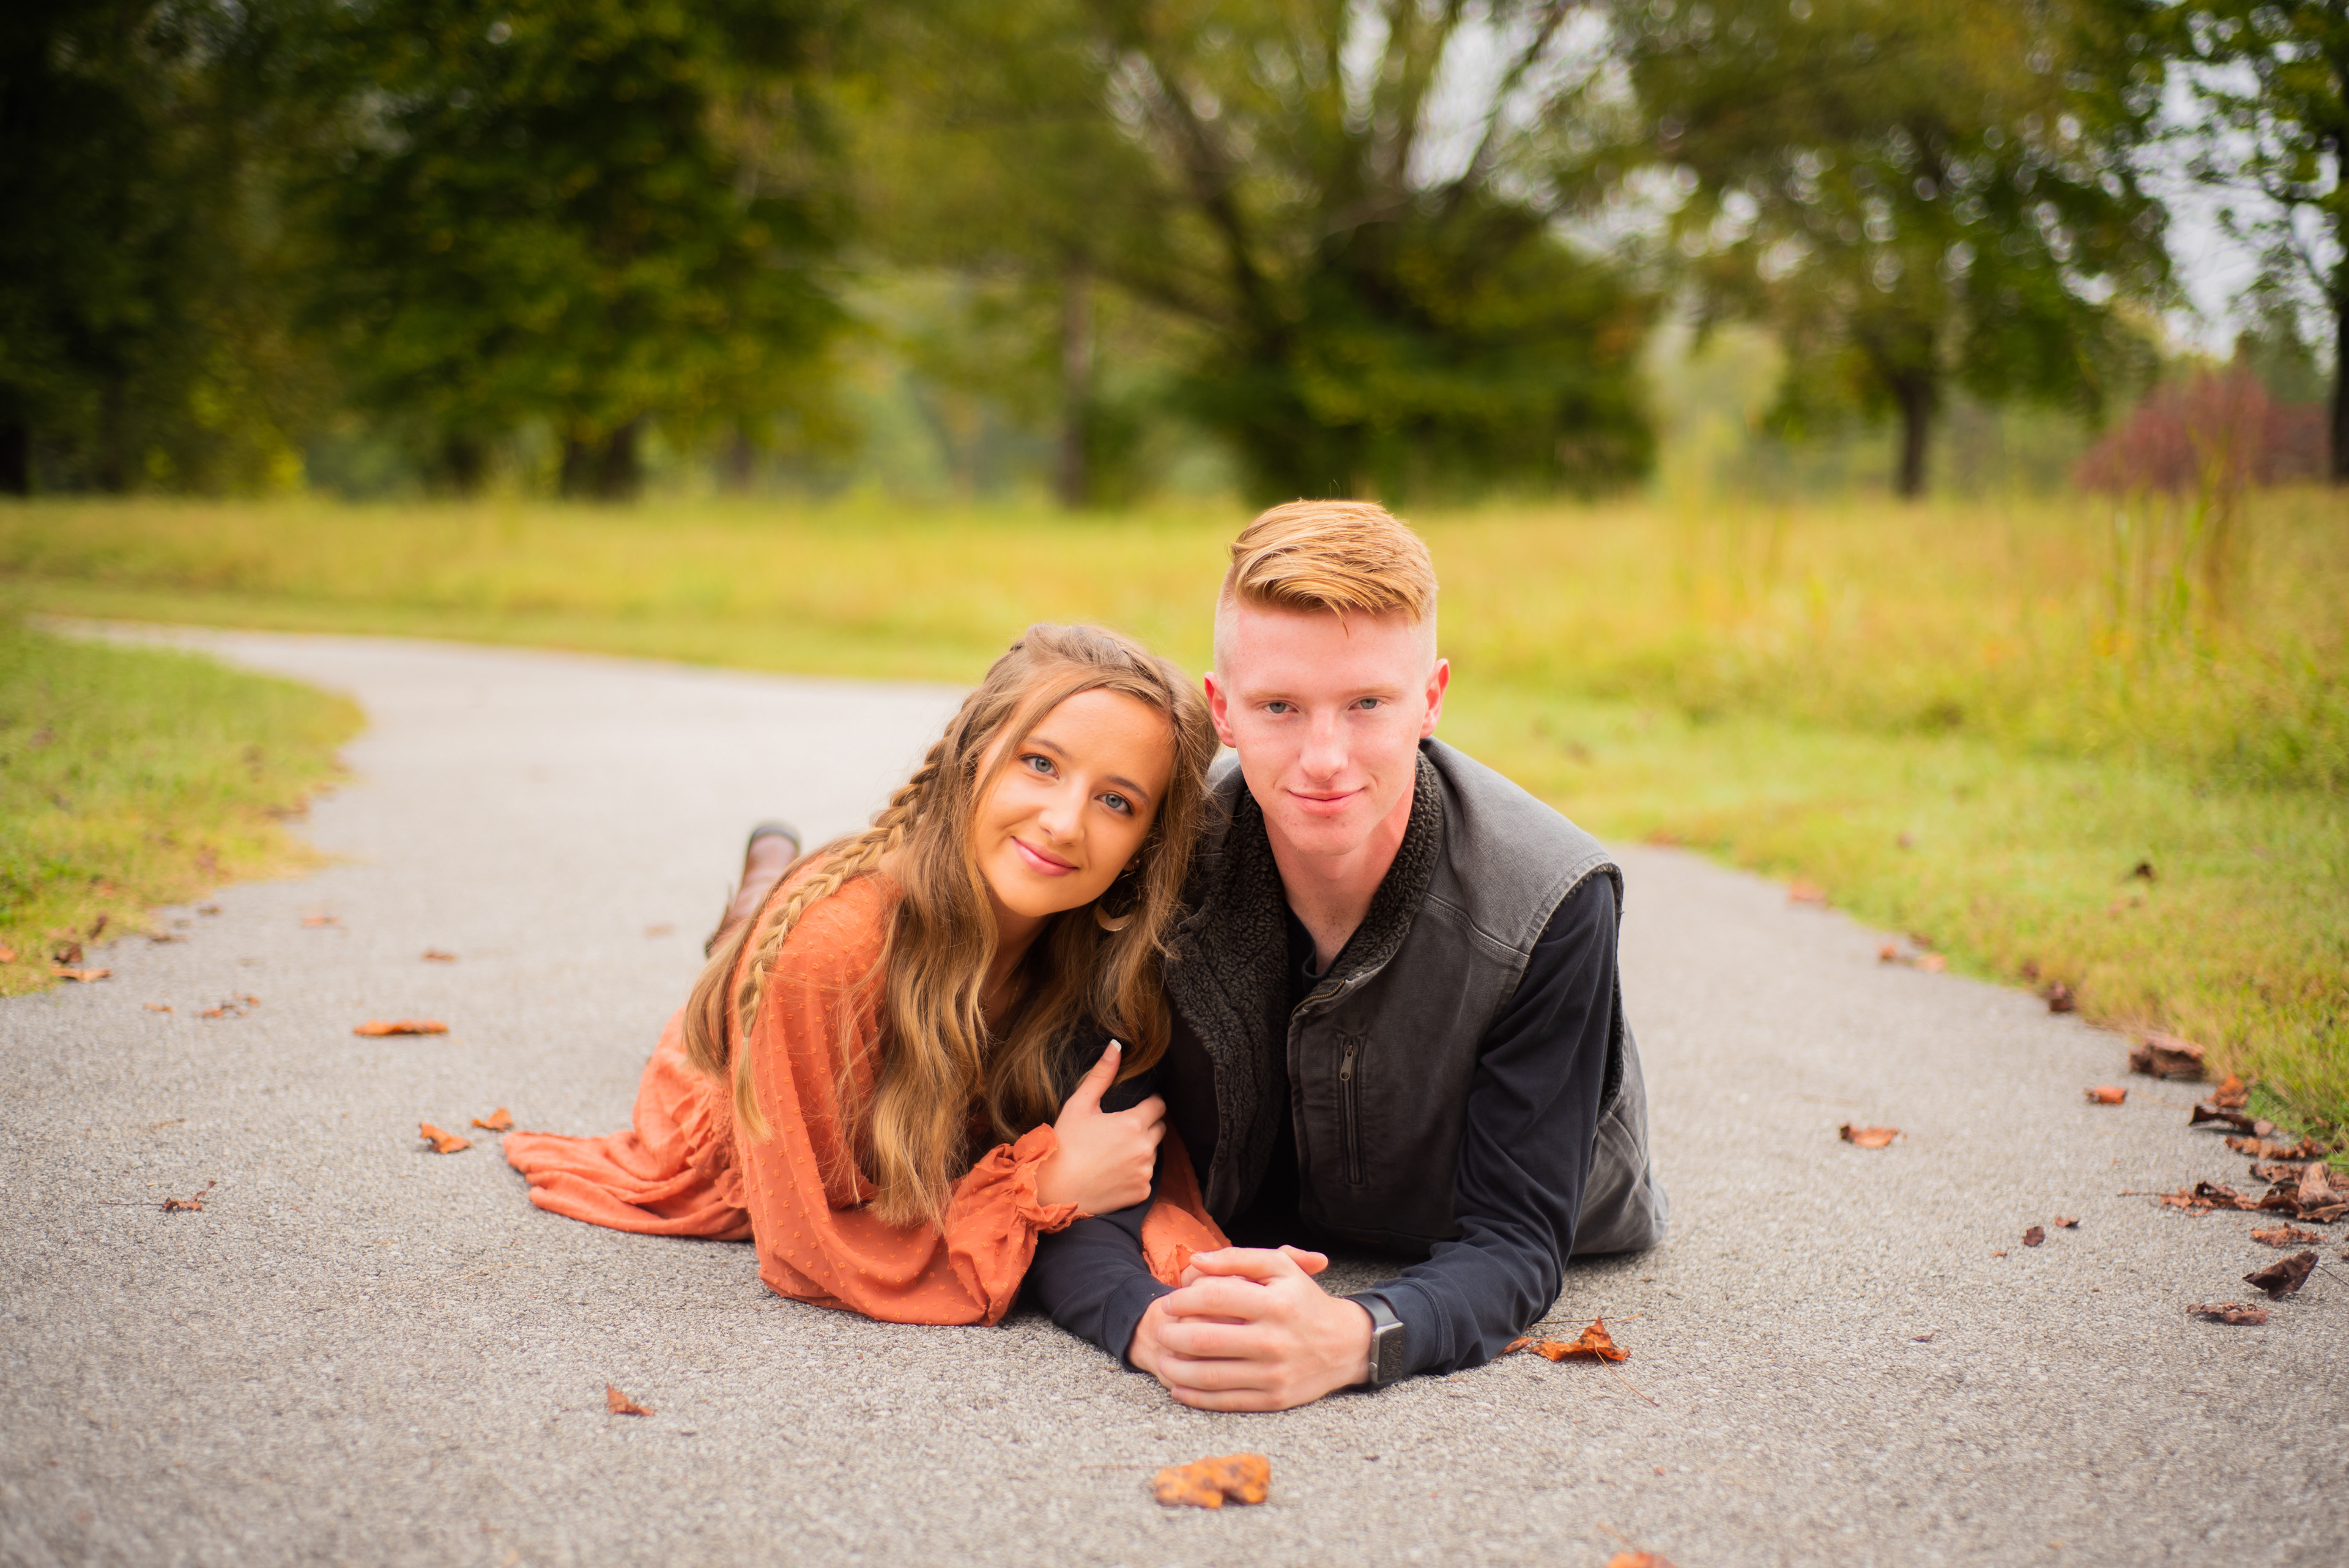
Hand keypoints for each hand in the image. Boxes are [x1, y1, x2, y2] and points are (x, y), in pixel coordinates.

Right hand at [1034, 1040, 1164, 1215]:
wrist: (1053, 1192)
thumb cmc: (1064, 1144)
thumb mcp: (1079, 1105)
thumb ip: (1102, 1075)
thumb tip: (1116, 1046)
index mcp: (1133, 1123)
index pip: (1159, 1105)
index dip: (1147, 1104)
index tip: (1133, 1108)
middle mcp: (1145, 1148)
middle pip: (1159, 1129)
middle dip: (1145, 1126)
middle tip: (1120, 1130)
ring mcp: (1145, 1173)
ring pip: (1153, 1154)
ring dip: (1141, 1150)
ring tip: (1114, 1153)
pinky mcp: (1141, 1193)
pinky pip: (1145, 1178)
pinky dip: (1134, 1174)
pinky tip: (1113, 1173)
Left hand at [1129, 1246, 1369, 1410]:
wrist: (1346, 1345)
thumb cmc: (1304, 1300)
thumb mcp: (1280, 1267)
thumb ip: (1237, 1258)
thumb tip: (1195, 1260)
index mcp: (1274, 1303)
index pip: (1213, 1297)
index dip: (1182, 1299)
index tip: (1170, 1301)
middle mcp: (1274, 1339)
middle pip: (1204, 1340)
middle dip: (1171, 1335)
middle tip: (1161, 1330)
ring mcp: (1273, 1373)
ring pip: (1209, 1375)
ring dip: (1175, 1368)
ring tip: (1163, 1358)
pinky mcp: (1273, 1399)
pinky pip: (1224, 1401)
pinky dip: (1194, 1396)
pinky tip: (1178, 1386)